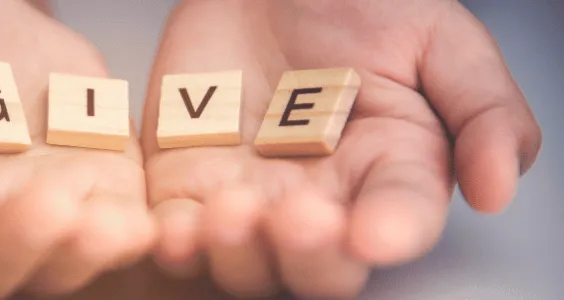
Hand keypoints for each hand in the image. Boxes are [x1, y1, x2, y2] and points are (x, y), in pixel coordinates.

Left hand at [142, 0, 541, 297]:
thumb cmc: (355, 9)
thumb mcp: (436, 40)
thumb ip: (481, 109)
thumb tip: (497, 187)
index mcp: (389, 173)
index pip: (398, 219)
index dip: (388, 232)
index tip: (374, 231)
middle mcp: (323, 202)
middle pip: (320, 269)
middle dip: (308, 255)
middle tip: (301, 217)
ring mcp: (253, 201)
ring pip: (246, 264)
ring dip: (237, 254)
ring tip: (232, 211)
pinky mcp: (189, 188)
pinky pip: (178, 236)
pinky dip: (173, 245)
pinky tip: (174, 233)